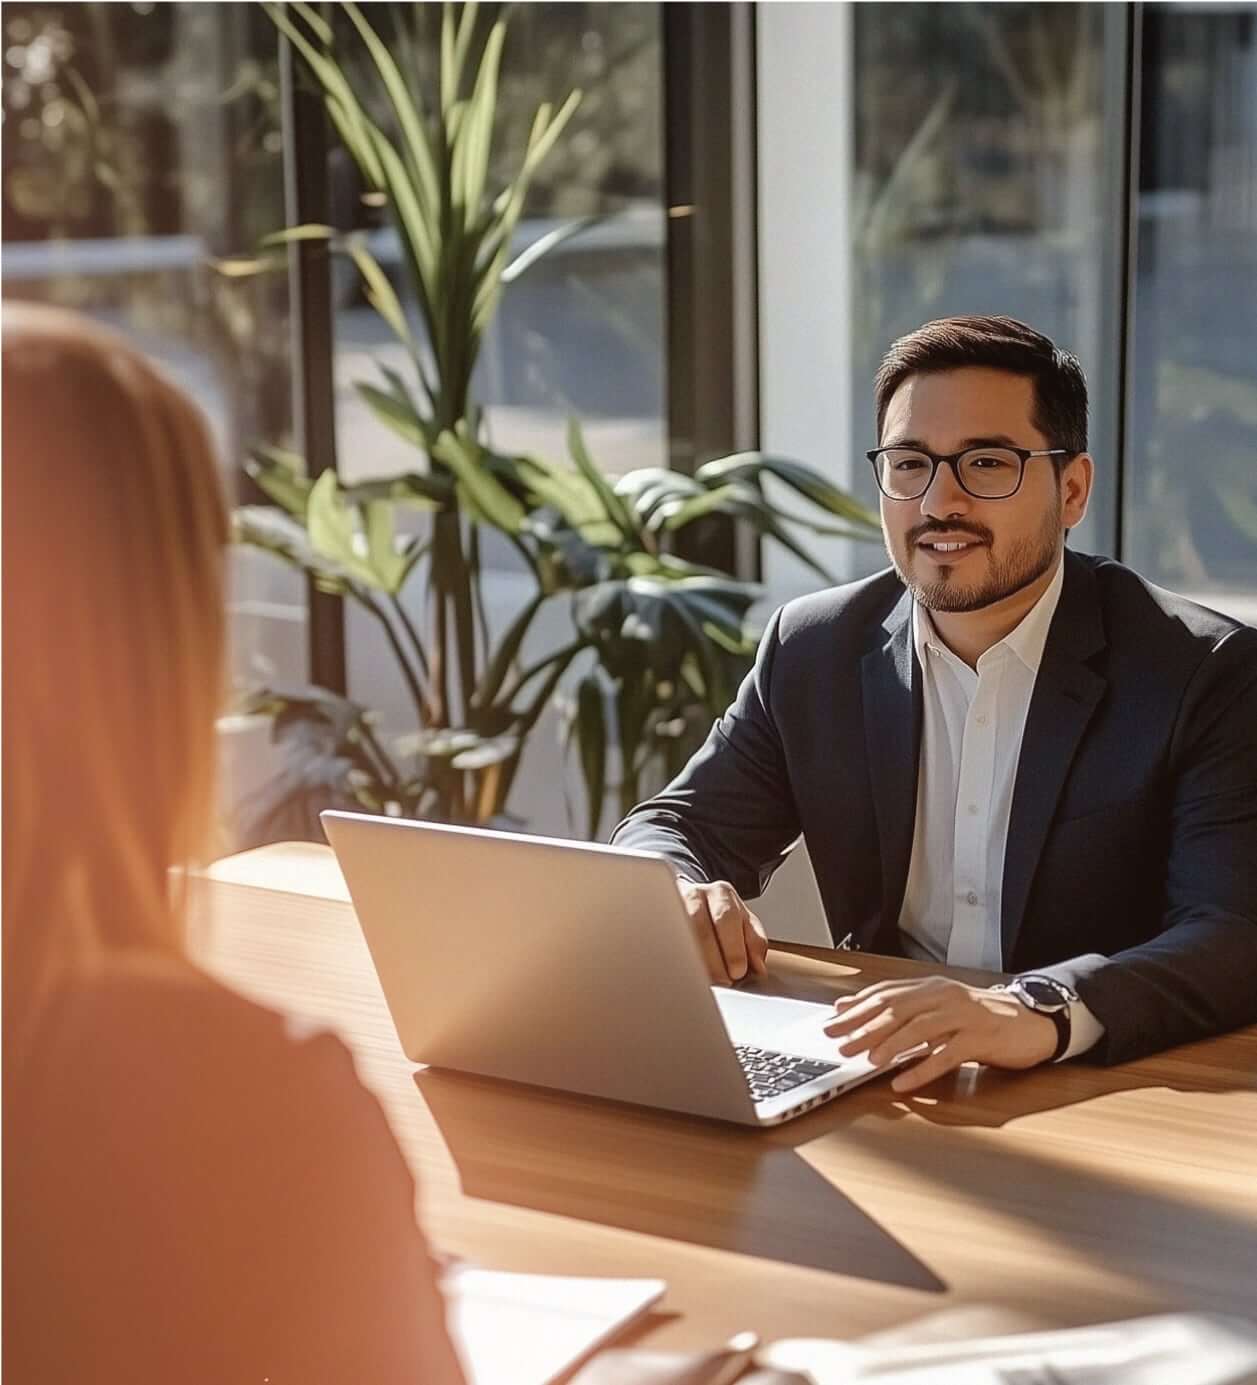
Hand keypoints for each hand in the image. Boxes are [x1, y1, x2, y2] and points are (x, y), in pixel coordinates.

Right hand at [677, 878, 768, 983]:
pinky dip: (676, 959)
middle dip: (713, 958)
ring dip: (694, 961)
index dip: (733, 948)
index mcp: (721, 893)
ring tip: (705, 981)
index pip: (727, 918)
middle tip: (723, 981)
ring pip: (681, 934)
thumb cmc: (720, 918)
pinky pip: (667, 941)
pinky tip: (685, 972)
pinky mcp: (660, 920)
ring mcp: (673, 906)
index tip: (738, 972)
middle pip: (701, 926)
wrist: (691, 901)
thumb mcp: (744, 924)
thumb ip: (754, 942)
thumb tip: (758, 967)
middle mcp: (696, 895)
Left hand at [823, 977, 1057, 1092]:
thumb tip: (857, 1009)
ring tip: (867, 1060)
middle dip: (864, 1026)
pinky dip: (922, 1069)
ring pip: (920, 1028)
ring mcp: (964, 1016)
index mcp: (931, 987)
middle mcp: (945, 996)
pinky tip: (903, 1082)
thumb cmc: (980, 1019)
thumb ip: (904, 1010)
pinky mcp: (981, 1038)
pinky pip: (947, 1055)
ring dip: (890, 1045)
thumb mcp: (940, 1009)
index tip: (832, 1021)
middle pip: (897, 1009)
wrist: (1032, 1022)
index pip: (886, 995)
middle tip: (839, 1042)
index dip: (857, 1008)